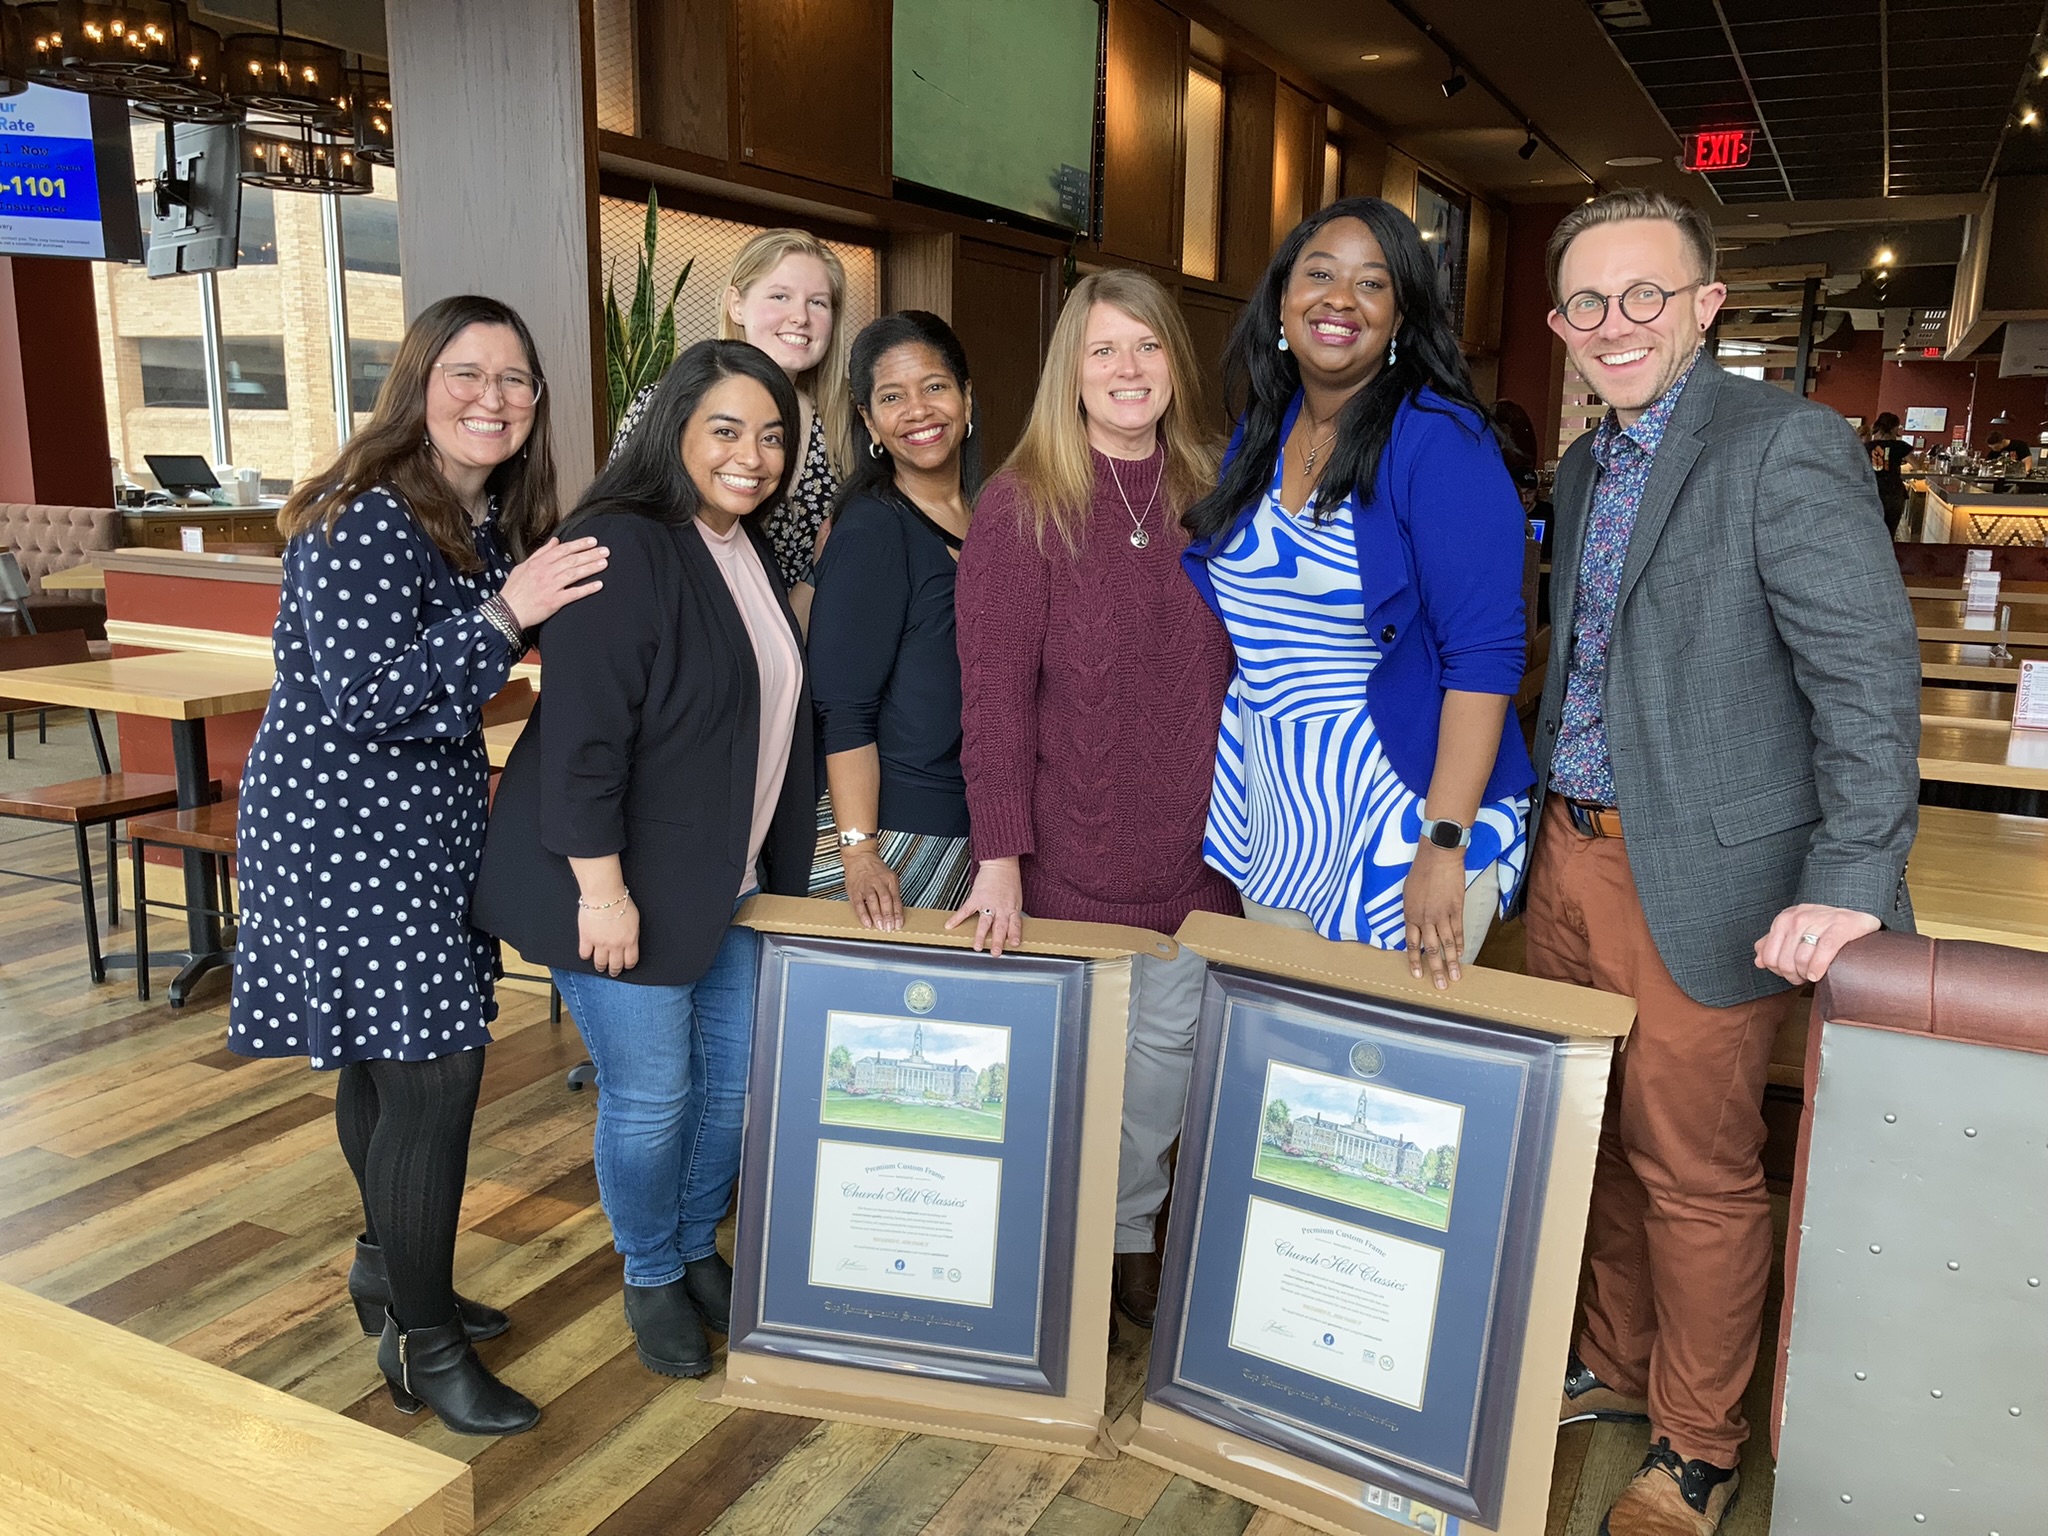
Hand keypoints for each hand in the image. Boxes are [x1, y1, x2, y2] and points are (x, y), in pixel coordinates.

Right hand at [499, 536, 608, 628]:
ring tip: (604, 563)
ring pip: (574, 574)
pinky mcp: (554, 601)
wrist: (507, 611)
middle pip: (571, 560)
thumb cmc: (514, 589)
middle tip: (606, 551)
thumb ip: (541, 553)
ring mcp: (550, 586)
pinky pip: (573, 593)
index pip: (563, 550)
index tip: (593, 541)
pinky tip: (598, 585)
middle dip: (590, 554)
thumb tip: (555, 541)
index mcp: (539, 563)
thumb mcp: (524, 566)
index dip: (579, 544)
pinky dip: (586, 589)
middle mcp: (546, 572)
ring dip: (591, 568)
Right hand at [578, 895, 638, 976]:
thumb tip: (630, 941)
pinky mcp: (586, 939)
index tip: (625, 966)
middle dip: (614, 970)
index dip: (627, 965)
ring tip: (600, 967)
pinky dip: (586, 956)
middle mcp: (616, 945)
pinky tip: (587, 954)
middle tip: (612, 971)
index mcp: (630, 940)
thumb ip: (632, 933)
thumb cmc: (620, 902)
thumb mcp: (635, 919)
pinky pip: (585, 954)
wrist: (604, 895)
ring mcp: (600, 943)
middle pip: (615, 965)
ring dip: (600, 967)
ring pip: (600, 963)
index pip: (630, 960)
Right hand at [843, 843, 902, 931]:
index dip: (897, 913)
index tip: (898, 924)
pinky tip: (867, 922)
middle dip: (888, 915)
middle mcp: (879, 882)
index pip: (896, 899)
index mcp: (890, 880)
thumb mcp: (889, 877)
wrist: (860, 856)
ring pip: (873, 901)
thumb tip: (896, 913)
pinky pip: (859, 904)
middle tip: (889, 928)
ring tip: (880, 926)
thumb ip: (893, 893)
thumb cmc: (876, 870)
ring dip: (877, 915)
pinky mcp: (854, 890)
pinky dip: (863, 914)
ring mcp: (866, 885)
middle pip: (886, 900)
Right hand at [945, 856, 1023, 956]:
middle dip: (997, 941)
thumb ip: (1012, 913)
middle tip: (994, 953)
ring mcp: (988, 903)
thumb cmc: (1009, 880)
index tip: (1013, 945)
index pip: (1015, 925)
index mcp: (1012, 908)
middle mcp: (1001, 907)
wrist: (1001, 864)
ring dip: (980, 935)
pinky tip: (950, 925)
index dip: (1014, 935)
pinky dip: (957, 918)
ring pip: (984, 922)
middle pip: (999, 927)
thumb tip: (1010, 926)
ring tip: (976, 947)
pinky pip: (966, 909)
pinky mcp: (976, 897)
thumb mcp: (1016, 898)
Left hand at [1402, 842, 1467, 990]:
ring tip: (1456, 976)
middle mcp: (1425, 918)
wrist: (1438, 856)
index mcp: (1410, 914)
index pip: (1411, 944)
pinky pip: (1458, 931)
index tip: (1417, 974)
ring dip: (1451, 962)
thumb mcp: (1408, 893)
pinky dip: (1460, 944)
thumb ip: (1412, 912)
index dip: (1414, 960)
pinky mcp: (1456, 909)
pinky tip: (1462, 955)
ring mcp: (1442, 914)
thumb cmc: (1420, 870)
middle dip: (1435, 969)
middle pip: (1430, 949)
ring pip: (1446, 944)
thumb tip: (1415, 925)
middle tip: (1440, 985)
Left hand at [1754, 903, 1879, 984]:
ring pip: (1801, 959)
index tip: (1791, 973)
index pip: (1769, 957)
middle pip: (1784, 961)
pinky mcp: (1840, 926)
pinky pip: (1824, 951)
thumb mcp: (1794, 933)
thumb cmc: (1823, 929)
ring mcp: (1819, 920)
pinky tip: (1818, 974)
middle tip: (1803, 977)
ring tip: (1812, 975)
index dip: (1778, 972)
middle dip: (1793, 976)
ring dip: (1806, 975)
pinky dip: (1818, 968)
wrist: (1856, 917)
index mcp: (1784, 919)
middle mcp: (1798, 917)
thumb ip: (1772, 945)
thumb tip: (1758, 961)